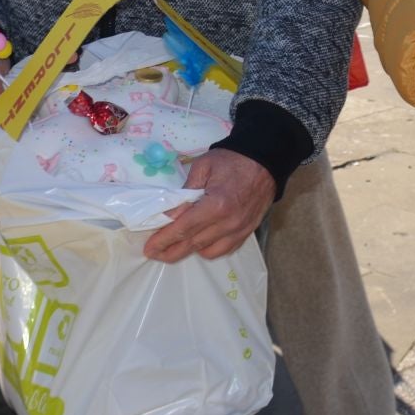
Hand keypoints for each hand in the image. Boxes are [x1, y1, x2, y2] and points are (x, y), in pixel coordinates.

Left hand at [143, 150, 274, 262]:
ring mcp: (239, 230)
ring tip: (176, 246)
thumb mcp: (202, 167)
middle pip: (193, 245)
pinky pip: (224, 250)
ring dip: (189, 251)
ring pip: (208, 252)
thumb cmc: (231, 160)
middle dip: (170, 251)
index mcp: (216, 205)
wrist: (265, 160)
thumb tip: (168, 216)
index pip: (183, 229)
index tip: (149, 248)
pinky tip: (199, 243)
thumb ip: (185, 194)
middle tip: (155, 253)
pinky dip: (208, 250)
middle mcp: (228, 223)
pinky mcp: (246, 232)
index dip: (163, 240)